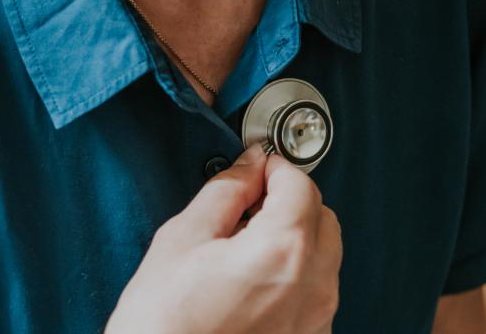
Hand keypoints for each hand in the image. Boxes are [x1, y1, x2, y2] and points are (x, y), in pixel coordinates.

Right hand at [106, 146, 342, 333]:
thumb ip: (225, 192)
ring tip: (243, 252)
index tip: (255, 169)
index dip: (274, 168)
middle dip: (289, 203)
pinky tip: (252, 285)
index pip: (300, 184)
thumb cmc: (163, 325)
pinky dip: (295, 277)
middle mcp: (313, 285)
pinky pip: (316, 293)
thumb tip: (248, 167)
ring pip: (323, 256)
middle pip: (321, 218)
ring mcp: (316, 319)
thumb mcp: (182, 240)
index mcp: (283, 250)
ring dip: (294, 240)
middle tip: (247, 208)